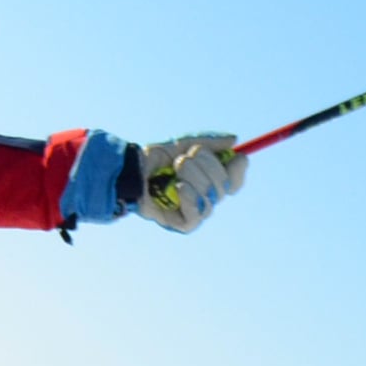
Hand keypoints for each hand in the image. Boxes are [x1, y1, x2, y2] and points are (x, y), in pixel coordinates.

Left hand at [130, 133, 244, 232]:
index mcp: (207, 180)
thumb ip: (208, 142)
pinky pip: (197, 215)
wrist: (127, 169)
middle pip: (223, 187)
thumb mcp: (181, 144)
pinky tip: (179, 187)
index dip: (238, 171)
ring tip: (174, 168)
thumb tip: (235, 140)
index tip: (238, 157)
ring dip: (193, 177)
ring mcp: (193, 211)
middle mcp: (204, 198)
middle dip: (206, 166)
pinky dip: (190, 198)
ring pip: (210, 198)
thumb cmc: (152, 159)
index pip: (233, 182)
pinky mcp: (182, 224)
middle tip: (184, 157)